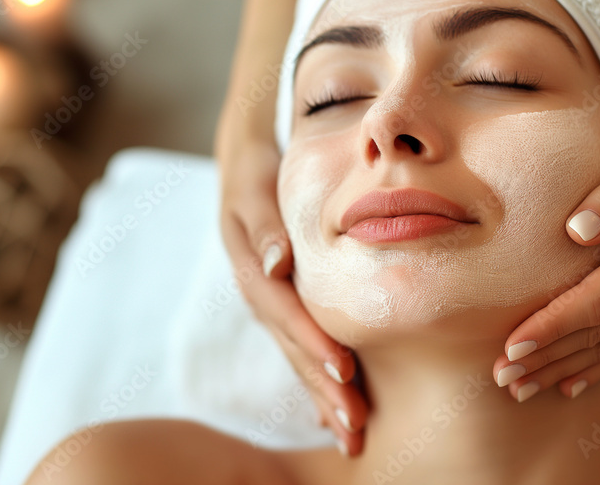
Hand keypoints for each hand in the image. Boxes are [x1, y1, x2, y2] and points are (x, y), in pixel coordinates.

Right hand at [217, 136, 368, 454]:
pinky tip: (328, 414)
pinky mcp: (281, 307)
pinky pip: (298, 349)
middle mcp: (261, 295)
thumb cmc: (257, 172)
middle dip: (323, 388)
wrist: (245, 166)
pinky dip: (314, 382)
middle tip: (354, 426)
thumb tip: (277, 261)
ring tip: (350, 434)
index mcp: (253, 269)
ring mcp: (270, 305)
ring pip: (297, 357)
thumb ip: (264, 223)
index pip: (286, 313)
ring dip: (322, 397)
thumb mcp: (254, 186)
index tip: (344, 369)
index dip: (312, 341)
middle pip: (292, 348)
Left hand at [492, 124, 599, 400]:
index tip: (512, 347)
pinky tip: (564, 386)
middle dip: (545, 359)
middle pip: (598, 335)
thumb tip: (574, 231)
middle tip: (499, 378)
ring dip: (562, 370)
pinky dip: (595, 369)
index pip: (596, 302)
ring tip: (518, 389)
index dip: (551, 327)